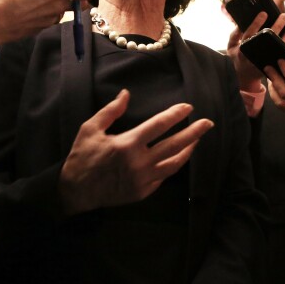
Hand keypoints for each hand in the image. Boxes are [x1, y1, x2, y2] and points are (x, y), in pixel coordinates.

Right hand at [58, 90, 213, 215]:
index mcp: (127, 144)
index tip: (188, 108)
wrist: (76, 191)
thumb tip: (126, 94)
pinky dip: (172, 166)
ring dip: (188, 151)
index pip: (159, 125)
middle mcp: (139, 162)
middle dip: (194, 133)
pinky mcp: (143, 192)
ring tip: (197, 140)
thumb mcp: (91, 128)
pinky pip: (163, 177)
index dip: (176, 115)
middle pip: (175, 145)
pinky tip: (177, 157)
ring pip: (174, 164)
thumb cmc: (82, 157)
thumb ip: (111, 111)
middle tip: (208, 123)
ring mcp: (143, 179)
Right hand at [227, 12, 284, 91]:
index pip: (249, 33)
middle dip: (278, 25)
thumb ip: (234, 35)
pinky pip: (282, 54)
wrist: (244, 75)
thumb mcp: (231, 47)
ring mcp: (264, 60)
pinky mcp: (272, 65)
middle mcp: (254, 55)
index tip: (264, 13)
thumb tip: (240, 24)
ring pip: (279, 46)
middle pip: (268, 38)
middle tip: (284, 15)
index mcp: (243, 49)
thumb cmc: (237, 57)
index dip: (257, 23)